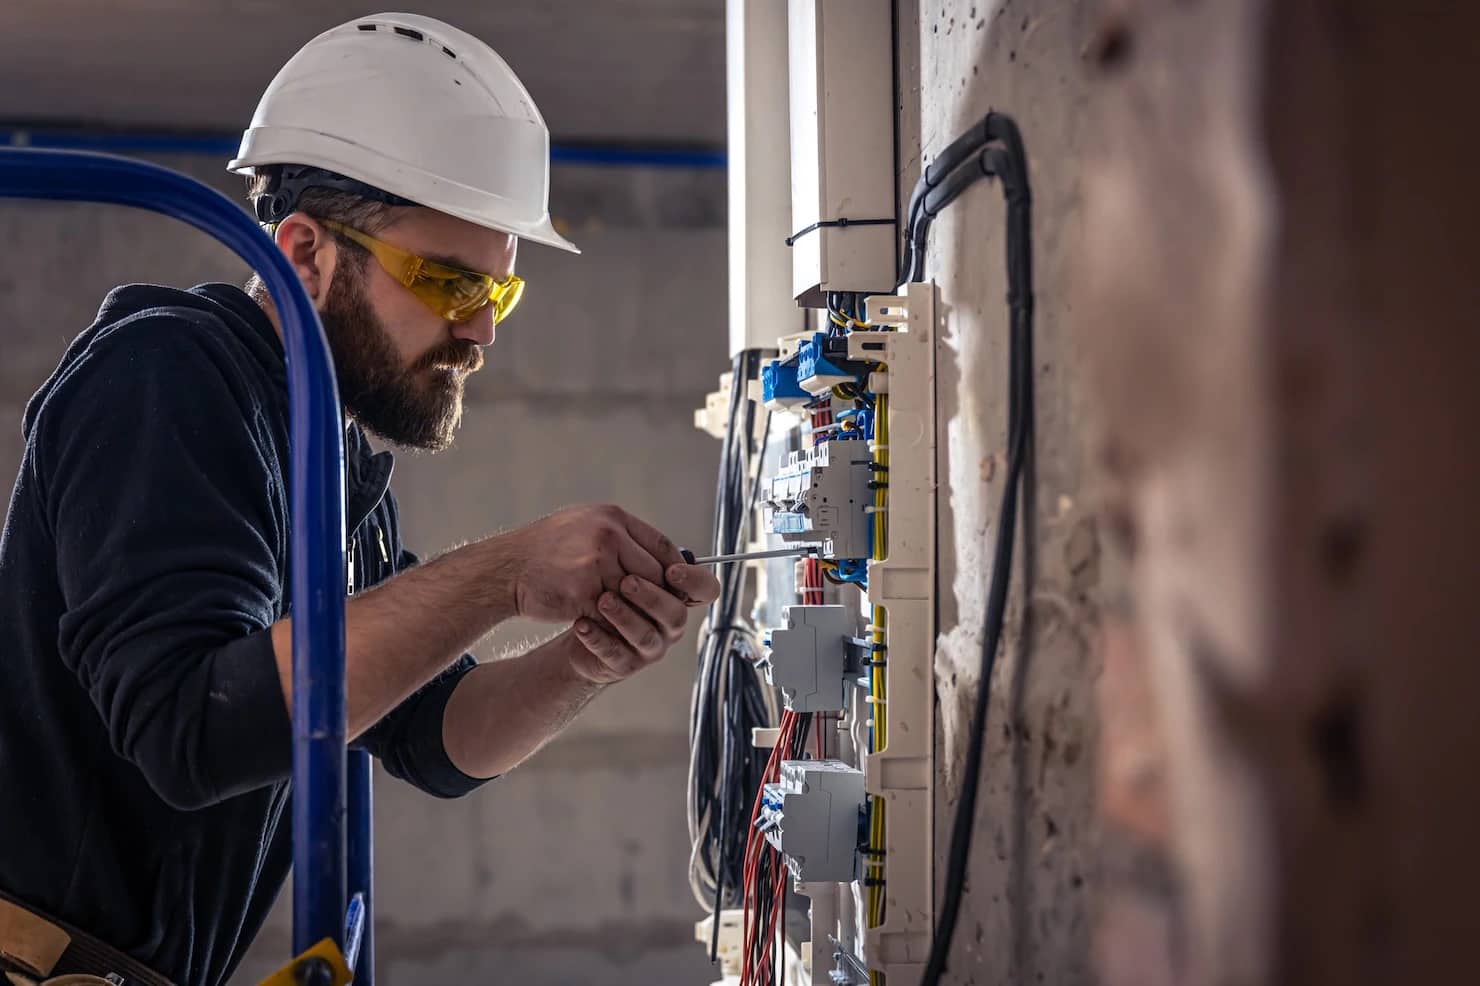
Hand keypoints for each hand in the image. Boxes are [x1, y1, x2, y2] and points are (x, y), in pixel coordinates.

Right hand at [503, 504, 705, 623]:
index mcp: (612, 518)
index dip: (674, 568)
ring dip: (633, 610)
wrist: (505, 568)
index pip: (661, 545)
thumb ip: (621, 536)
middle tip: (654, 608)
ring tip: (629, 618)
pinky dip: (612, 623)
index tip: (678, 584)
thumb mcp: (586, 525)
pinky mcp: (583, 591)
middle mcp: (607, 535)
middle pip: (654, 573)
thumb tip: (660, 555)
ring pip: (635, 596)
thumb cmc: (546, 549)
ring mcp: (595, 563)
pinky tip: (608, 626)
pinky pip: (611, 614)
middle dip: (655, 594)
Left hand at [566, 564, 719, 683]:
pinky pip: (614, 653)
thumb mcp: (627, 568)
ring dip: (625, 617)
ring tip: (603, 600)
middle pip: (674, 614)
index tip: (672, 571)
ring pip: (645, 636)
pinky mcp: (624, 664)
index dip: (695, 582)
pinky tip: (582, 623)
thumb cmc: (609, 592)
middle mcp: (669, 625)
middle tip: (627, 582)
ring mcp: (649, 647)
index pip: (705, 590)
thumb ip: (642, 556)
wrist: (580, 625)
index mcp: (676, 598)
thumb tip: (641, 536)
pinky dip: (598, 638)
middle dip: (652, 597)